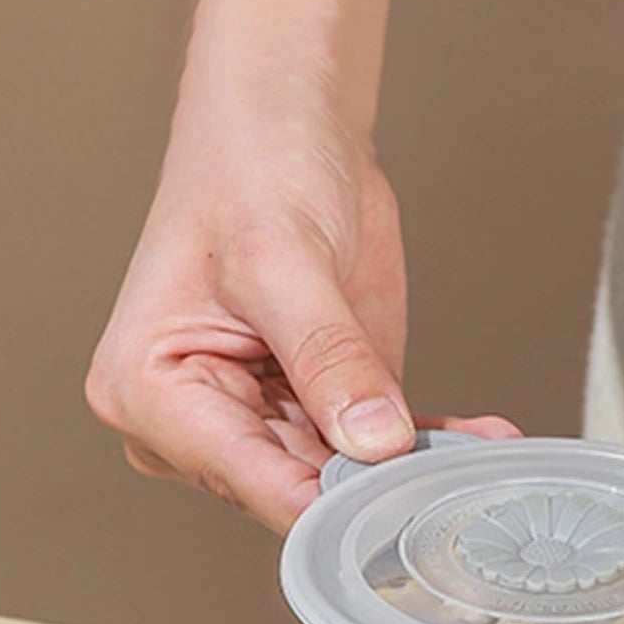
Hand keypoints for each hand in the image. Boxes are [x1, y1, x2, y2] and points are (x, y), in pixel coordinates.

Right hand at [86, 0, 515, 530]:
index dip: (322, 501)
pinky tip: (474, 437)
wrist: (282, 120)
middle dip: (371, 486)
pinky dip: (422, 447)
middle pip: (290, 488)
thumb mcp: (284, 259)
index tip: (390, 502)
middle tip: (443, 476)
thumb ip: (328, 357)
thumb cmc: (245, 166)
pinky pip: (367, 449)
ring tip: (475, 448)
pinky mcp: (310, 410)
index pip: (243, 478)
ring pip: (338, 478)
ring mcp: (252, 421)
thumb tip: (373, 440)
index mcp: (147, 393)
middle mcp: (191, 423)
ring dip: (409, 468)